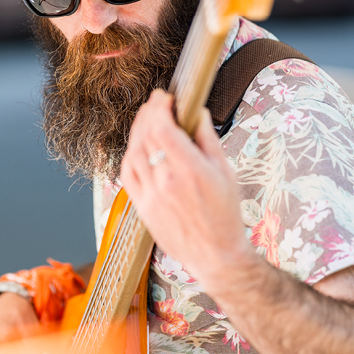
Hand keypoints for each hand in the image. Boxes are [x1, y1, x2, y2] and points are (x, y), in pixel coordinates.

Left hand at [120, 90, 255, 294]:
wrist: (216, 255)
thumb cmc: (225, 215)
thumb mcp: (225, 172)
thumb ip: (208, 140)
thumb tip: (198, 114)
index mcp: (190, 171)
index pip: (164, 129)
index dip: (160, 108)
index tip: (165, 98)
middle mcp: (166, 182)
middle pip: (147, 137)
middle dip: (149, 113)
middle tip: (156, 102)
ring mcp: (151, 196)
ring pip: (133, 153)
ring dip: (137, 131)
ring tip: (146, 119)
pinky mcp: (142, 207)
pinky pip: (127, 174)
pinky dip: (129, 154)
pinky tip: (137, 145)